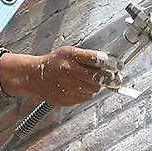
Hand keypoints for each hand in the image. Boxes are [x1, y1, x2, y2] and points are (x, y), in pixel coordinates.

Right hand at [0, 46, 116, 106]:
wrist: (34, 75)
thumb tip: (108, 63)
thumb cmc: (53, 62)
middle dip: (108, 79)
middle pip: (98, 78)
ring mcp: (67, 87)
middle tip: (115, 79)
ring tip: (90, 82)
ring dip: (96, 87)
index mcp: (70, 57)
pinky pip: (84, 98)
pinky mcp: (65, 99)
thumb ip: (86, 56)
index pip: (96, 61)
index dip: (110, 65)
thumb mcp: (68, 51)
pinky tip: (79, 88)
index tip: (118, 67)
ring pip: (93, 90)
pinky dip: (86, 94)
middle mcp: (69, 72)